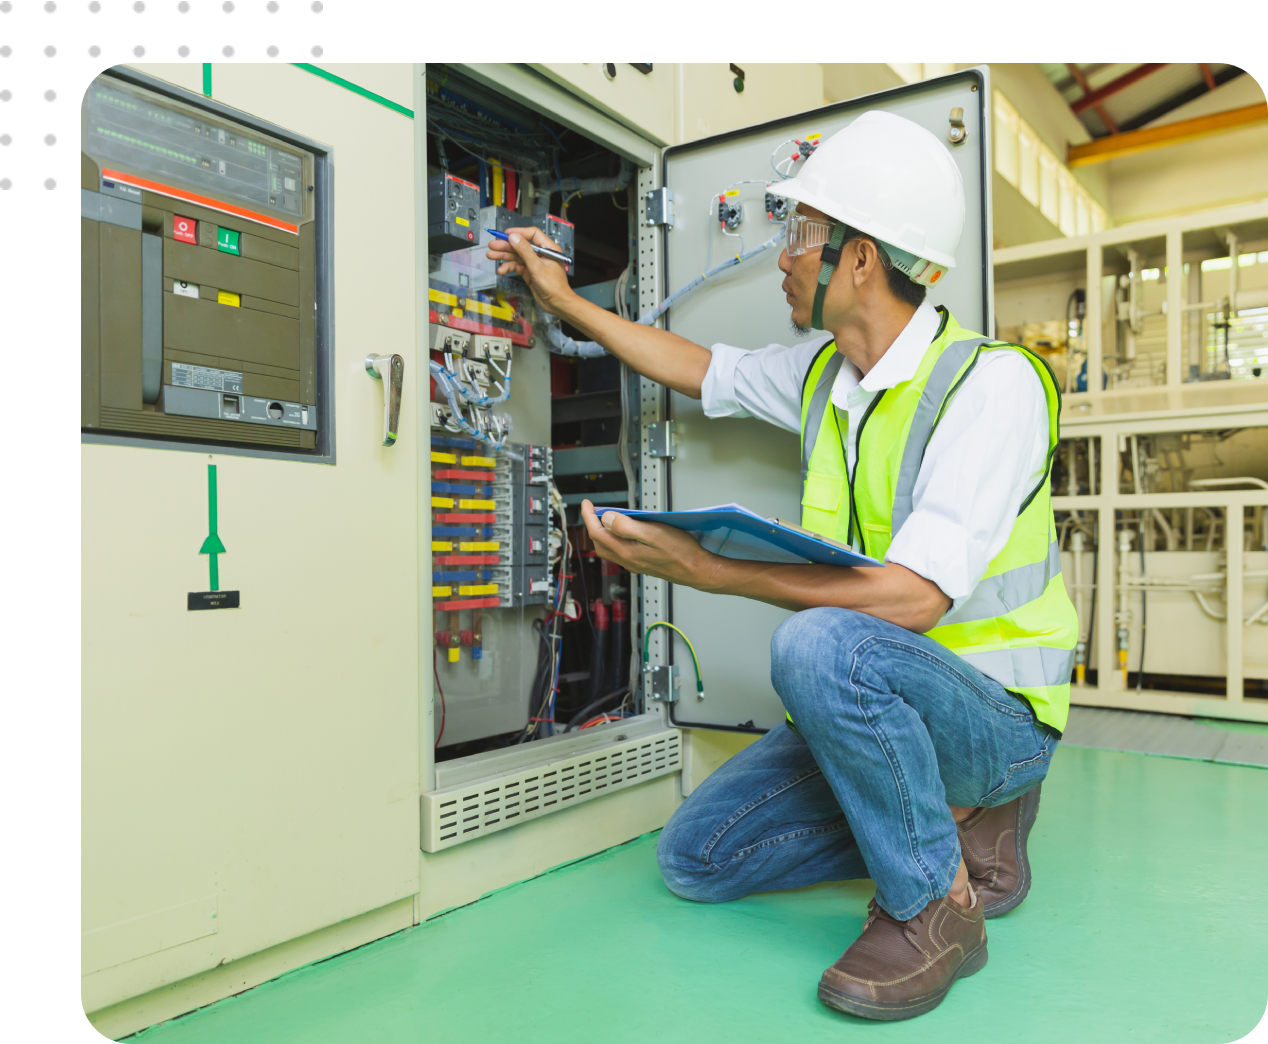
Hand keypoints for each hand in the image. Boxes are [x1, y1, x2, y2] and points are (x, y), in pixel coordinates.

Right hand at [486, 226, 573, 313]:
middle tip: (492, 245)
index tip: (506, 234)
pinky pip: (517, 267)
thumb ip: (525, 251)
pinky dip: (509, 268)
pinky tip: (501, 270)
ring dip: (504, 256)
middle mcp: (541, 254)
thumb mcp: (537, 267)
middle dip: (506, 246)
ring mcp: (534, 263)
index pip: (532, 234)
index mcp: (548, 248)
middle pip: (521, 245)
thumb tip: (514, 237)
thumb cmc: (554, 286)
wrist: (557, 304)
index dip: (519, 232)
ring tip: (491, 255)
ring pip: (517, 256)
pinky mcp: (530, 272)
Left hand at [580, 500, 721, 588]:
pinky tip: (624, 532)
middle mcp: (627, 560)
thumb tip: (606, 519)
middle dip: (592, 525)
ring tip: (606, 519)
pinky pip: (620, 552)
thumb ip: (626, 526)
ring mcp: (634, 563)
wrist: (696, 570)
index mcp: (626, 551)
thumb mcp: (653, 533)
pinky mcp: (642, 564)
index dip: (588, 516)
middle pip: (599, 542)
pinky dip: (615, 540)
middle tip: (594, 510)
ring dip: (602, 534)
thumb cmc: (680, 552)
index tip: (586, 504)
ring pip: (608, 549)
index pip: (597, 532)